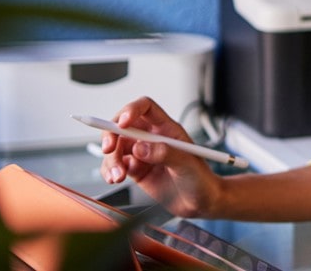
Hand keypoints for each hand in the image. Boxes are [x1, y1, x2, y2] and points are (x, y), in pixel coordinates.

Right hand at [98, 96, 222, 217]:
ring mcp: (142, 154)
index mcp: (167, 129)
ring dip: (111, 160)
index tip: (122, 123)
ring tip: (118, 177)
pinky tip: (114, 179)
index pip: (146, 108)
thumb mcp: (187, 164)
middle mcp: (152, 138)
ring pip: (116, 147)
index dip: (131, 110)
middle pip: (123, 126)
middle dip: (112, 135)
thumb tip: (140, 148)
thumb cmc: (201, 179)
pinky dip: (109, 171)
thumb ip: (165, 154)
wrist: (201, 203)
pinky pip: (115, 165)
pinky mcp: (135, 170)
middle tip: (109, 149)